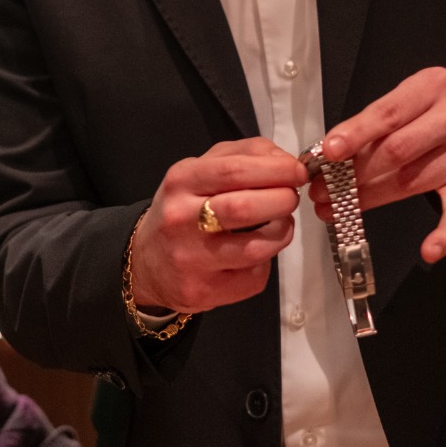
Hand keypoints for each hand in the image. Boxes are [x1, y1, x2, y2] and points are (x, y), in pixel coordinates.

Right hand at [132, 138, 306, 313]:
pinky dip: (267, 262)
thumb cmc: (184, 209)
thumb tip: (286, 161)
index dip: (276, 170)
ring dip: (282, 232)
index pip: (234, 170)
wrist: (147, 262)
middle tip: (291, 197)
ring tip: (282, 223)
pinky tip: (258, 252)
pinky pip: (253, 278)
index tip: (298, 172)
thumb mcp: (201, 170)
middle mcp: (180, 219)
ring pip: (255, 248)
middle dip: (283, 200)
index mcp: (181, 181)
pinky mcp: (202, 291)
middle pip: (245, 208)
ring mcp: (189, 259)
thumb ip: (244, 155)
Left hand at [310, 67, 445, 264]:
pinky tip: (429, 250)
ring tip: (339, 209)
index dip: (356, 134)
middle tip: (324, 189)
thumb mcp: (414, 102)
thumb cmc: (441, 117)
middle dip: (354, 173)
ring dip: (371, 199)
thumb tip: (333, 153)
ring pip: (412, 182)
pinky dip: (444, 235)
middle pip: (397, 151)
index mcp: (433, 87)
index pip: (387, 113)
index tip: (330, 152)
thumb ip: (378, 122)